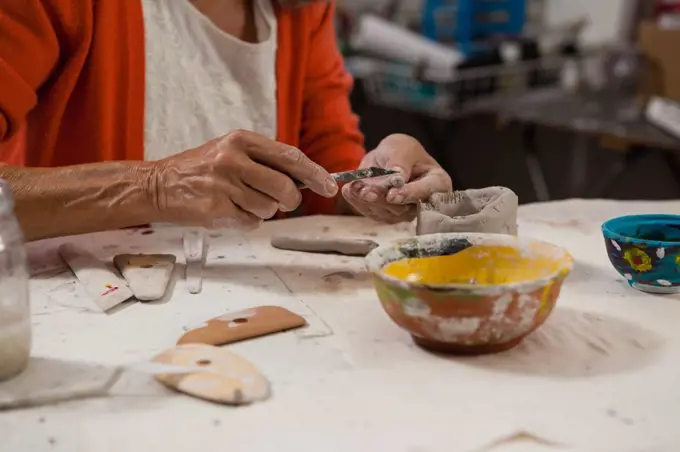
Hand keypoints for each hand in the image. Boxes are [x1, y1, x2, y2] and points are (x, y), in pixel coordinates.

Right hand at [151, 130, 337, 229]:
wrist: (158, 185)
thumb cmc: (200, 169)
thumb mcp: (231, 152)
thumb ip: (265, 161)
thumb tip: (305, 178)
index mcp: (241, 140)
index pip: (290, 156)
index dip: (314, 173)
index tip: (329, 186)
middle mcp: (233, 159)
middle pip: (285, 188)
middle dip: (289, 201)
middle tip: (280, 201)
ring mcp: (223, 185)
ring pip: (269, 209)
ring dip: (262, 211)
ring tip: (240, 201)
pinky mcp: (215, 208)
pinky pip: (250, 222)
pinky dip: (246, 221)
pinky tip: (229, 210)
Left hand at [341, 134, 451, 222]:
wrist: (385, 159)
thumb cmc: (400, 150)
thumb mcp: (401, 147)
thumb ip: (400, 161)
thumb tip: (397, 178)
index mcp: (437, 183)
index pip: (426, 191)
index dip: (409, 194)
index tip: (393, 195)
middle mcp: (422, 202)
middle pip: (403, 207)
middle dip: (381, 199)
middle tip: (366, 191)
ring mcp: (403, 213)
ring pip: (385, 213)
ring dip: (366, 201)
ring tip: (353, 187)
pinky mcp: (385, 216)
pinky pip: (371, 212)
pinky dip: (357, 202)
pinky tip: (349, 190)